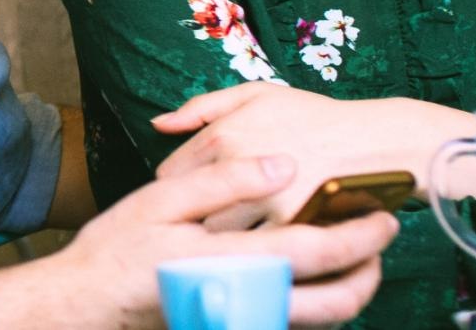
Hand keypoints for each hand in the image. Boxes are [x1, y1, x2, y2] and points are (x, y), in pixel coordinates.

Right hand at [56, 155, 396, 328]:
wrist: (89, 303)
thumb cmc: (118, 250)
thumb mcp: (161, 200)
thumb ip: (225, 179)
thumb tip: (283, 163)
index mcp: (231, 262)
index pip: (315, 253)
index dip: (359, 236)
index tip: (386, 216)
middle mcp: (245, 301)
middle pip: (334, 305)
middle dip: (368, 275)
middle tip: (382, 243)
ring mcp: (242, 320)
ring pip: (319, 320)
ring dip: (349, 289)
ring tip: (357, 253)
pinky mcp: (235, 327)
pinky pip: (292, 321)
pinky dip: (315, 299)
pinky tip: (311, 269)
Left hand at [149, 82, 475, 230]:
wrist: (378, 141)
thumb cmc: (316, 117)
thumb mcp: (259, 95)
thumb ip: (204, 106)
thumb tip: (158, 124)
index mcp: (224, 135)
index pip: (171, 176)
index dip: (180, 190)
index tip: (195, 197)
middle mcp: (238, 167)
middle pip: (189, 212)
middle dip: (194, 220)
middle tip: (209, 224)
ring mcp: (264, 201)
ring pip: (217, 238)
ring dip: (218, 244)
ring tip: (228, 242)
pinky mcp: (291, 229)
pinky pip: (254, 254)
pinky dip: (250, 258)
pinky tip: (255, 254)